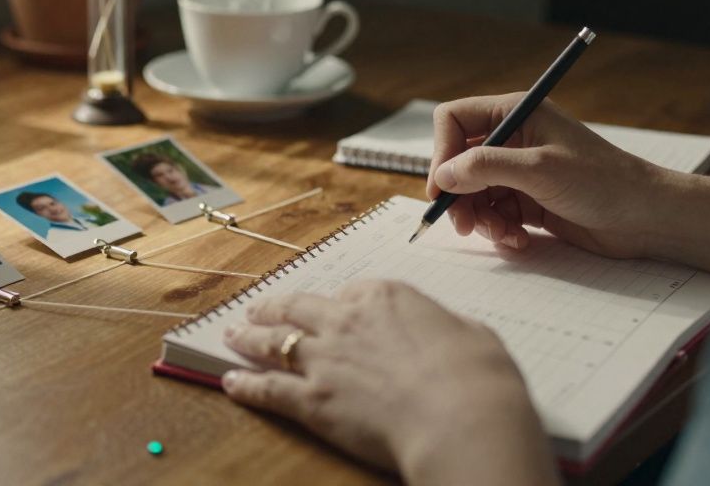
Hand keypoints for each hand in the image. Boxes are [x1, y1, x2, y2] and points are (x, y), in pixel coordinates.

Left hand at [222, 281, 555, 483]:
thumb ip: (446, 328)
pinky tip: (231, 382)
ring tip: (233, 334)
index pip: (351, 292)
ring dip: (249, 336)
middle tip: (258, 307)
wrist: (462, 416)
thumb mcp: (473, 334)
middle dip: (275, 307)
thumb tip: (446, 333)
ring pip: (274, 341)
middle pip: (299, 308)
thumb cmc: (478, 377)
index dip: (339, 303)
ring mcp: (324, 359)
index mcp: (387, 296)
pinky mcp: (312, 400)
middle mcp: (347, 320)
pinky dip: (246, 385)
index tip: (334, 307)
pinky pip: (268, 388)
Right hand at [426, 93, 663, 258]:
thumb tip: (443, 175)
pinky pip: (494, 211)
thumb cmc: (603, 182)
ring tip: (502, 234)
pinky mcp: (528, 199)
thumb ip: (486, 167)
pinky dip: (499, 228)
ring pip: (473, 191)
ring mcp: (520, 170)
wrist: (646, 218)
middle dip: (459, 195)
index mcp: (516, 113)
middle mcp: (513, 138)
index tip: (442, 187)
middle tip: (464, 225)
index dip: (441, 152)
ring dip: (480, 217)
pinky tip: (519, 239)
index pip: (454, 120)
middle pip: (459, 161)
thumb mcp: (540, 169)